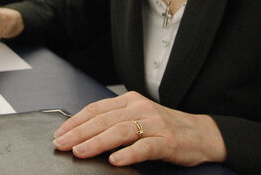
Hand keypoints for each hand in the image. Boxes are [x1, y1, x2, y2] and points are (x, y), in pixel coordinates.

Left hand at [53, 91, 226, 166]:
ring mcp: (153, 124)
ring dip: (97, 142)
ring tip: (81, 151)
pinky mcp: (166, 141)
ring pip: (120, 131)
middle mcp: (140, 109)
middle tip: (62, 144)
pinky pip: (144, 147)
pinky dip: (128, 153)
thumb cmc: (165, 128)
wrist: (200, 134)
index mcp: (130, 101)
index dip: (76, 121)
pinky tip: (115, 160)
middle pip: (104, 120)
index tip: (60, 133)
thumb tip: (83, 131)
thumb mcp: (138, 117)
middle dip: (79, 132)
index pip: (96, 109)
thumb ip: (115, 120)